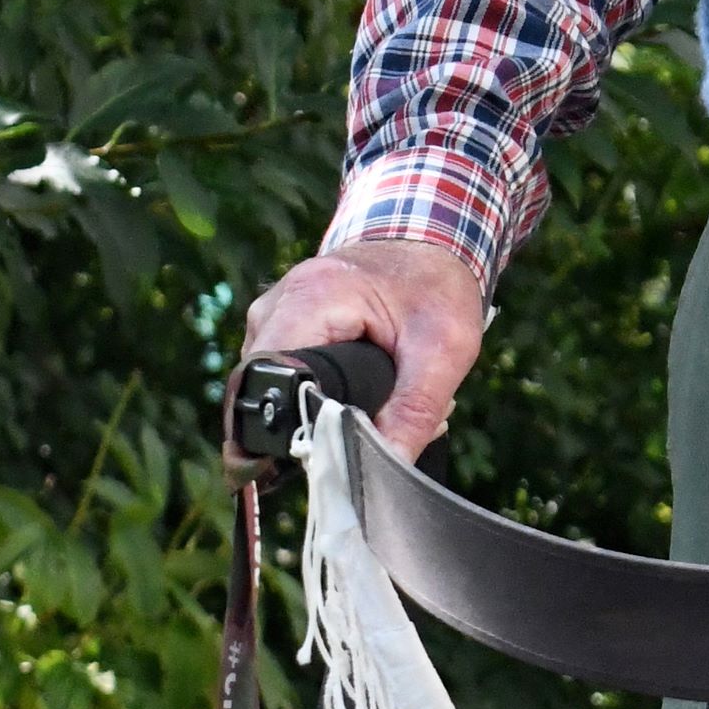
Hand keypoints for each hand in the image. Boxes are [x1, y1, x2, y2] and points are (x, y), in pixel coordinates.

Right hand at [236, 235, 491, 467]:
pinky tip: (360, 393)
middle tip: (366, 434)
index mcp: (308, 300)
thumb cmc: (436, 286)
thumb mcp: (444, 350)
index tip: (313, 461)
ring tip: (375, 408)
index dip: (284, 430)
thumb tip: (386, 468)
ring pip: (272, 390)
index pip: (267, 382)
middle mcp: (274, 307)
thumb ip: (416, 411)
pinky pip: (282, 377)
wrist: (428, 240)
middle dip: (308, 426)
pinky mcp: (279, 328)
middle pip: (263, 393)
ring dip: (315, 411)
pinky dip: (317, 394)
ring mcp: (270, 317)